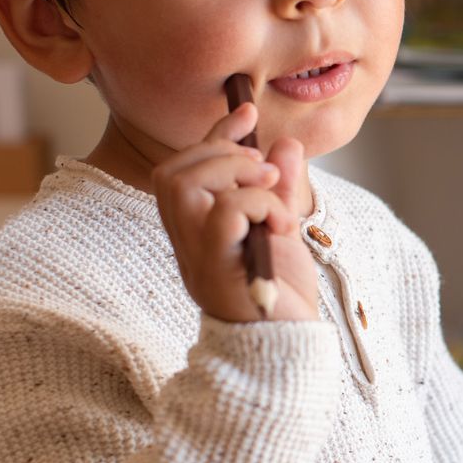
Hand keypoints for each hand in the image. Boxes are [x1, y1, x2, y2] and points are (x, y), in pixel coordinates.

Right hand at [150, 102, 319, 322]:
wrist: (290, 350)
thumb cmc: (282, 299)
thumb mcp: (284, 232)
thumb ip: (281, 190)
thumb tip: (284, 145)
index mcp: (197, 231)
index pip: (187, 170)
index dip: (214, 136)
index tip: (246, 112)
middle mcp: (187, 243)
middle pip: (171, 173)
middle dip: (221, 153)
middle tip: (264, 170)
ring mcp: (197, 258)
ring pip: (185, 186)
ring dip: (236, 174)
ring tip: (272, 192)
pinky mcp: (218, 271)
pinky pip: (221, 216)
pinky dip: (256, 205)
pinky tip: (282, 224)